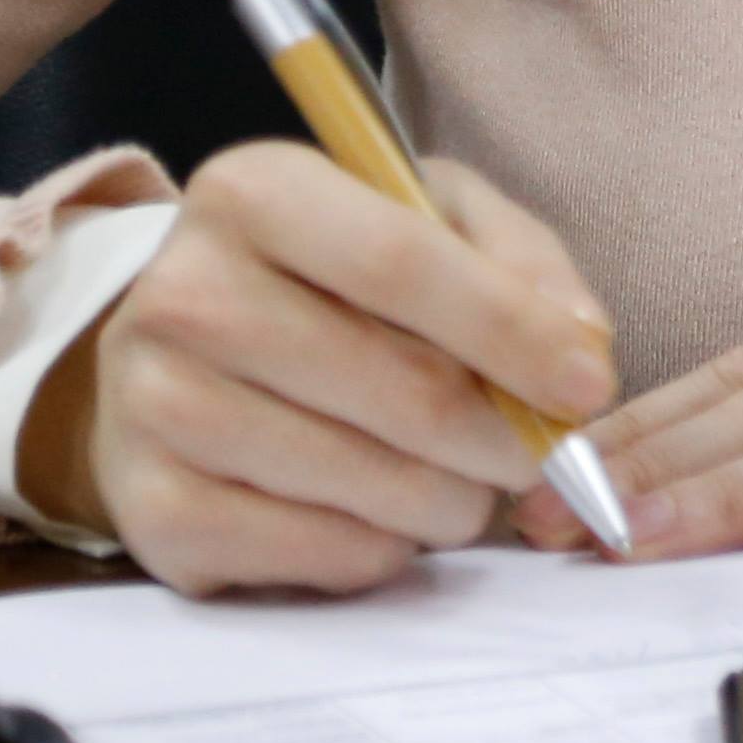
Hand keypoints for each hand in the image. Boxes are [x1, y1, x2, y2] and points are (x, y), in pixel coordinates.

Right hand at [29, 142, 618, 593]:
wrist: (177, 358)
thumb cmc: (328, 279)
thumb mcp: (427, 217)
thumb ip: (519, 260)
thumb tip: (581, 346)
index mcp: (253, 191)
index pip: (402, 263)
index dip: (512, 331)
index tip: (588, 385)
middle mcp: (183, 292)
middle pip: (400, 387)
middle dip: (503, 436)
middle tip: (537, 453)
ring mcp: (154, 407)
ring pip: (368, 481)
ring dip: (452, 498)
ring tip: (462, 480)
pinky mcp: (154, 512)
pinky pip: (321, 552)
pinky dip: (386, 546)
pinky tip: (384, 513)